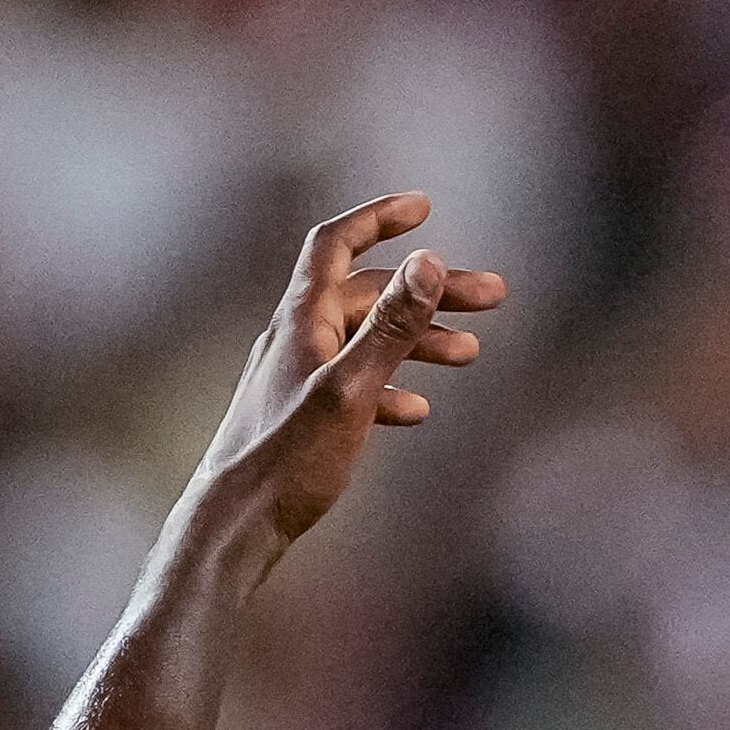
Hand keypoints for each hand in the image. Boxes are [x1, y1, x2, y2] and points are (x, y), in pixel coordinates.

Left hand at [185, 196, 506, 566]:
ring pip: (367, 339)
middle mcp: (297, 338)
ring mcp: (299, 375)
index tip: (425, 208)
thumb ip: (392, 326)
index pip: (336, 245)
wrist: (237, 521)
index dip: (379, 219)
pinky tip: (417, 409)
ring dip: (419, 340)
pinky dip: (393, 384)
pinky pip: (356, 382)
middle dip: (429, 291)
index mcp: (302, 321)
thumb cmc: (288, 459)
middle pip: (367, 293)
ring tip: (471, 353)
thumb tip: (428, 262)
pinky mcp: (305, 414)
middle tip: (492, 297)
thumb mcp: (352, 388)